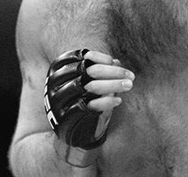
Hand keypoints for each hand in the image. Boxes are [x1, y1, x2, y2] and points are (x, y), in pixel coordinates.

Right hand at [44, 49, 134, 166]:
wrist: (67, 130)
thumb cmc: (78, 99)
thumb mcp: (84, 82)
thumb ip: (98, 71)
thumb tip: (116, 62)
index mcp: (57, 70)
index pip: (79, 57)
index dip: (97, 58)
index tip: (113, 61)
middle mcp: (57, 83)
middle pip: (89, 71)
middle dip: (113, 71)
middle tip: (131, 75)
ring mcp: (62, 99)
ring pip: (92, 86)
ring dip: (114, 84)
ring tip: (129, 85)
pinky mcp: (69, 115)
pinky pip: (91, 105)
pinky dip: (108, 101)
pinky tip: (119, 100)